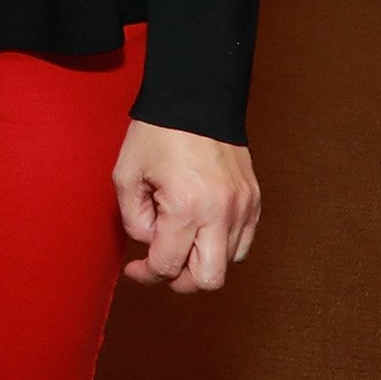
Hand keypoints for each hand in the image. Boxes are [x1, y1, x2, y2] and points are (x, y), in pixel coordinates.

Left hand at [114, 121, 257, 292]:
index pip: (168, 265)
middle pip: (208, 279)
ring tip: (180, 241)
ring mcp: (243, 208)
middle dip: (179, 280)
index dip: (146, 274)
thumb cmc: (158, 133)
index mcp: (186, 206)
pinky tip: (200, 231)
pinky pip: (242, 243)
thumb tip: (150, 244)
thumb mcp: (126, 174)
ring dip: (201, 262)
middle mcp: (221, 213)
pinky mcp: (253, 201)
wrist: (195, 99)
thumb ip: (134, 219)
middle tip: (161, 266)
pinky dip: (221, 247)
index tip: (135, 268)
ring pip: (228, 263)